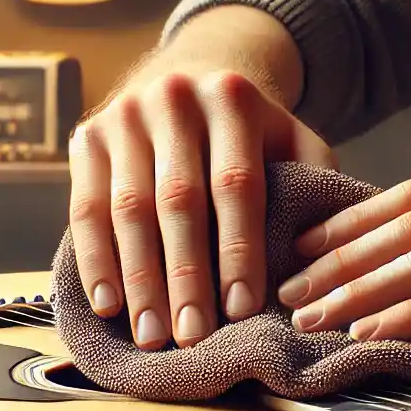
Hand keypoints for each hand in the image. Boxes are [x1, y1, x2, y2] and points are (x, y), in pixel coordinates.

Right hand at [68, 60, 333, 350]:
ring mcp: (123, 116)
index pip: (236, 184)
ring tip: (152, 334)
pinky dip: (96, 260)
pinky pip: (85, 208)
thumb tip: (325, 258)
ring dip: (139, 279)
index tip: (241, 310)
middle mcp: (173, 99)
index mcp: (233, 98)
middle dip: (186, 275)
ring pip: (128, 208)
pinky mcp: (86, 137)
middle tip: (192, 336)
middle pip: (178, 200)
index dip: (239, 250)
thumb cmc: (250, 133)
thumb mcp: (293, 140)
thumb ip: (315, 186)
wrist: (189, 74)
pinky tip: (109, 305)